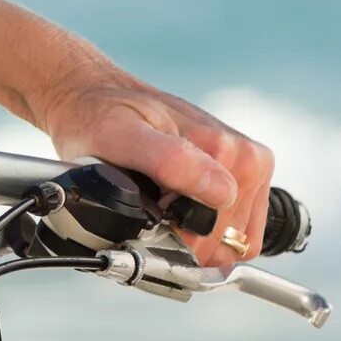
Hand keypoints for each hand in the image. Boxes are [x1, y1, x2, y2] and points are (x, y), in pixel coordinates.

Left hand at [32, 67, 273, 272]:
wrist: (94, 97)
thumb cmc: (101, 115)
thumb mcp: (121, 135)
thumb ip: (170, 161)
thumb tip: (221, 192)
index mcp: (231, 151)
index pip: (220, 237)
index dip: (177, 238)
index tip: (148, 213)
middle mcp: (246, 159)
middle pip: (225, 243)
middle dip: (184, 237)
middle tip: (147, 205)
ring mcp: (245, 170)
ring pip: (227, 241)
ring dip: (191, 234)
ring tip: (158, 202)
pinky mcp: (236, 179)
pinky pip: (229, 231)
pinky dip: (199, 231)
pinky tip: (172, 207)